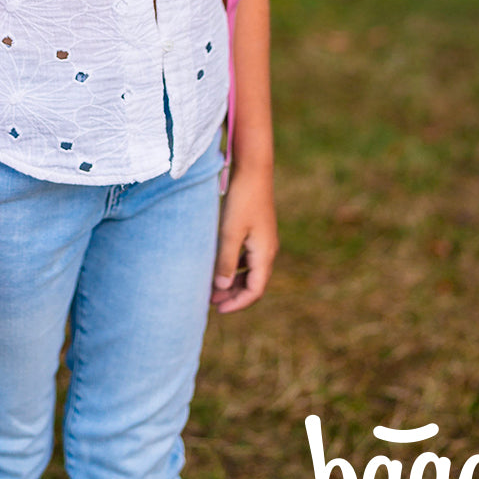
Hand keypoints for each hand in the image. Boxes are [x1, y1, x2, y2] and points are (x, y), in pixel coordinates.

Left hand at [210, 163, 277, 313]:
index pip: (255, 290)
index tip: (218, 309)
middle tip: (210, 302)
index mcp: (264, 253)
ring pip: (249, 270)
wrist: (253, 170)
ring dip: (232, 281)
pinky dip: (233, 266)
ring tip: (212, 287)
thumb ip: (225, 261)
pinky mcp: (256, 230)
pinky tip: (218, 265)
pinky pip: (247, 257)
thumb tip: (221, 288)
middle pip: (253, 283)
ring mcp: (263, 240)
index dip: (237, 303)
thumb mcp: (230, 232)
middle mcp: (267, 249)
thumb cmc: (241, 200)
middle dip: (233, 295)